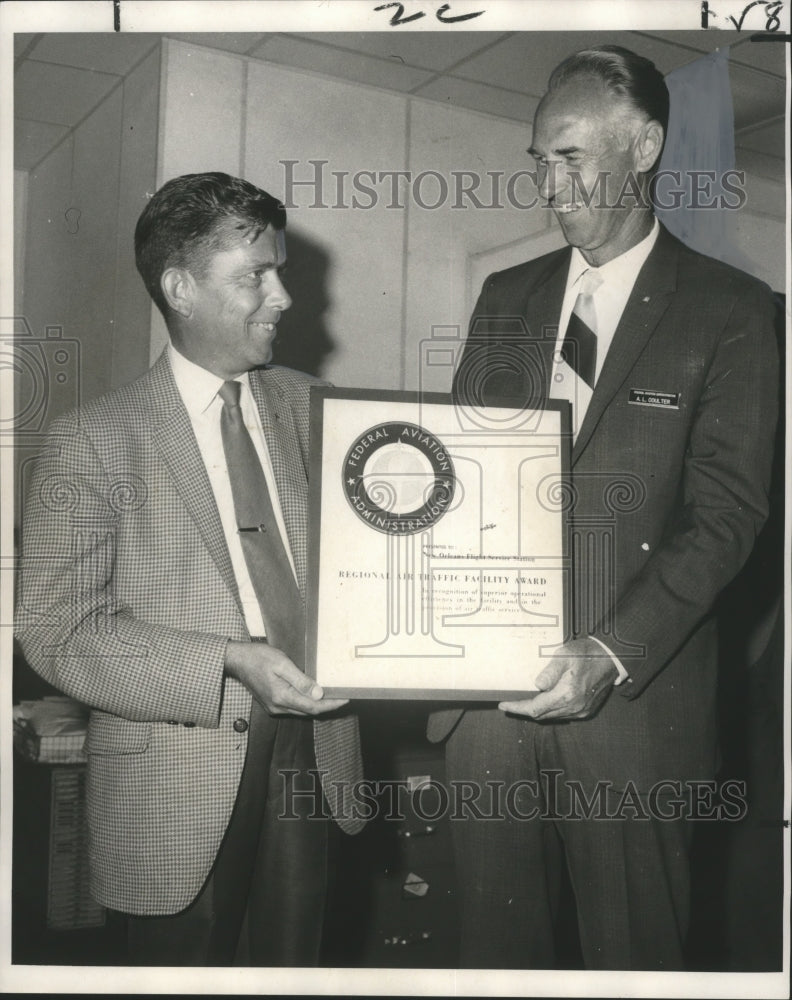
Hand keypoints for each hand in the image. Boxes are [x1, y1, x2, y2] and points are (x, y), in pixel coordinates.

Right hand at [224, 640, 348, 716]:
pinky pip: (294, 707)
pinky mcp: (272, 704)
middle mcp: (278, 707)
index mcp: (282, 697)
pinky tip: (314, 694)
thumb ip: (301, 680)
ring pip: (302, 710)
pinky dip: (306, 703)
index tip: (346, 698)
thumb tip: (319, 693)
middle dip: (328, 705)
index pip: (313, 706)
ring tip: (333, 695)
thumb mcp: (282, 664)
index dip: (332, 704)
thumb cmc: (259, 658)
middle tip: (344, 695)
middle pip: (309, 711)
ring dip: (318, 705)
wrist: (238, 660)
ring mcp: (274, 707)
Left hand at [499, 636, 617, 719]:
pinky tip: (544, 701)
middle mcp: (573, 707)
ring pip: (552, 716)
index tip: (504, 705)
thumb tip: (536, 685)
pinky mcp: (586, 710)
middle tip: (511, 702)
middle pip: (541, 715)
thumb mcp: (565, 655)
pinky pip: (563, 714)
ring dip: (538, 710)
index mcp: (566, 695)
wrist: (611, 658)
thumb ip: (550, 671)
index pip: (535, 708)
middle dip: (524, 710)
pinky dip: (551, 710)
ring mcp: (581, 711)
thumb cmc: (587, 654)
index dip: (517, 708)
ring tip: (524, 701)